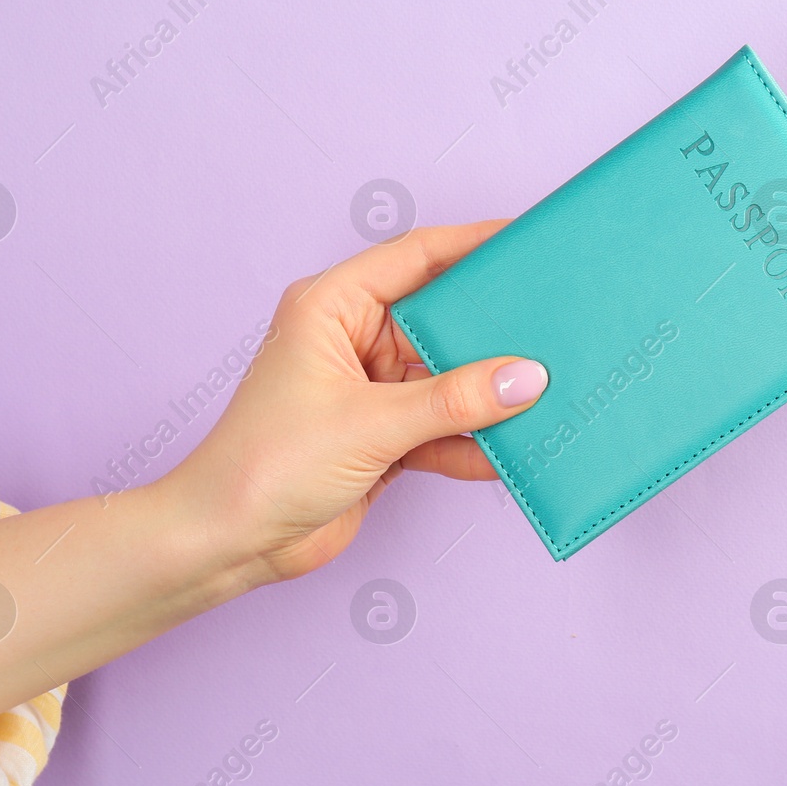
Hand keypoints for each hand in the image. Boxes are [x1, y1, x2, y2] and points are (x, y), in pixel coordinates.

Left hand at [0, 221, 546, 728]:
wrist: (229, 544)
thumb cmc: (267, 465)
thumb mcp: (372, 424)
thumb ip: (454, 400)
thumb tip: (526, 379)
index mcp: (333, 306)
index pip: (417, 257)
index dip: (475, 245)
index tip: (528, 242)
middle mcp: (354, 340)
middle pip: (442, 320)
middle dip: (495, 329)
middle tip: (557, 323)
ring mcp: (371, 390)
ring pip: (449, 378)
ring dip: (491, 393)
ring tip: (551, 391)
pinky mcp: (383, 437)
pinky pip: (444, 427)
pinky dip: (474, 440)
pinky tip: (514, 450)